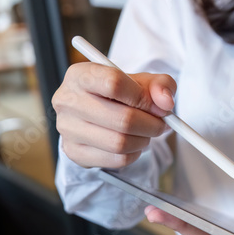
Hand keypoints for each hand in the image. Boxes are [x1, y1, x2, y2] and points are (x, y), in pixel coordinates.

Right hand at [53, 62, 176, 168]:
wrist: (94, 114)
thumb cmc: (118, 94)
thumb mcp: (141, 81)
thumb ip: (160, 84)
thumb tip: (166, 102)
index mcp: (81, 75)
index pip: (114, 83)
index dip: (143, 97)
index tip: (157, 105)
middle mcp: (68, 100)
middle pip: (123, 119)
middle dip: (151, 124)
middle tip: (160, 124)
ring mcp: (68, 128)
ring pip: (120, 143)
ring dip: (143, 140)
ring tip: (146, 133)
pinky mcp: (74, 152)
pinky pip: (116, 159)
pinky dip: (133, 154)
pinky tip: (133, 143)